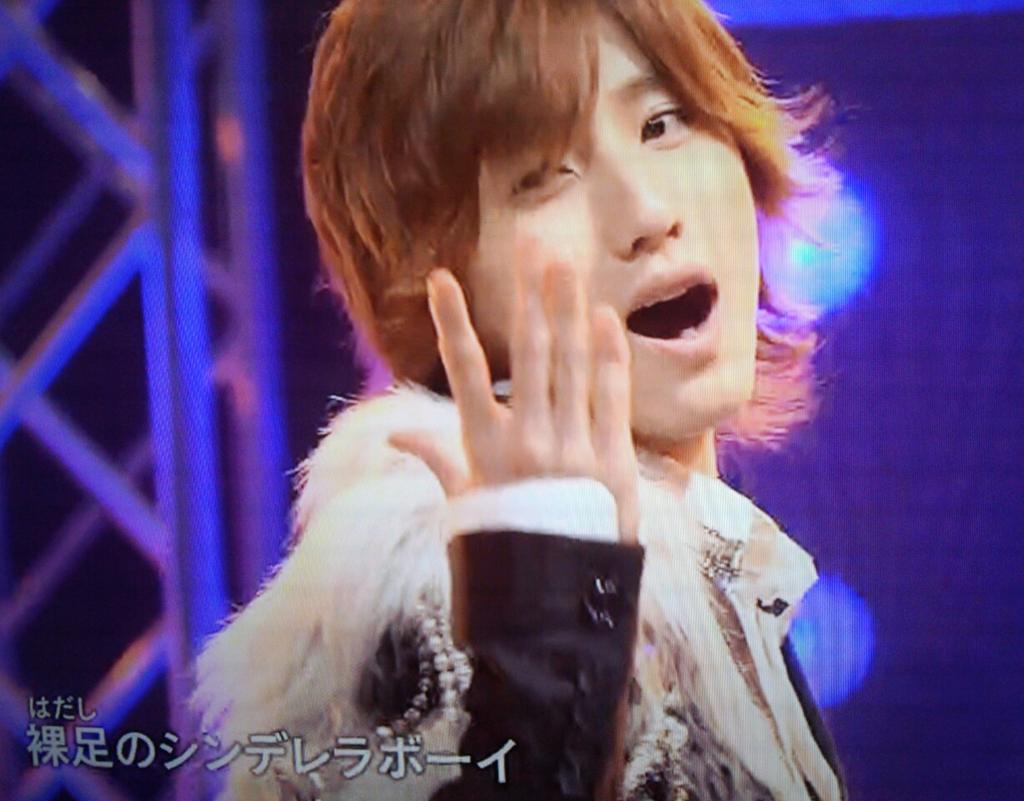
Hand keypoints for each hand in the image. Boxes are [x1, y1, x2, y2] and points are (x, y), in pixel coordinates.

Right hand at [390, 239, 638, 544]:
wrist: (555, 606)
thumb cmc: (502, 549)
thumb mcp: (464, 505)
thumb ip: (436, 458)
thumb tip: (393, 431)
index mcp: (483, 449)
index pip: (461, 372)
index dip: (451, 322)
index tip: (441, 278)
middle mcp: (527, 441)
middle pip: (529, 352)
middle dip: (529, 294)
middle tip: (531, 245)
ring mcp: (573, 448)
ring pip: (572, 363)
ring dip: (569, 308)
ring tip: (566, 264)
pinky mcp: (613, 461)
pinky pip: (612, 396)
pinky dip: (609, 356)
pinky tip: (604, 318)